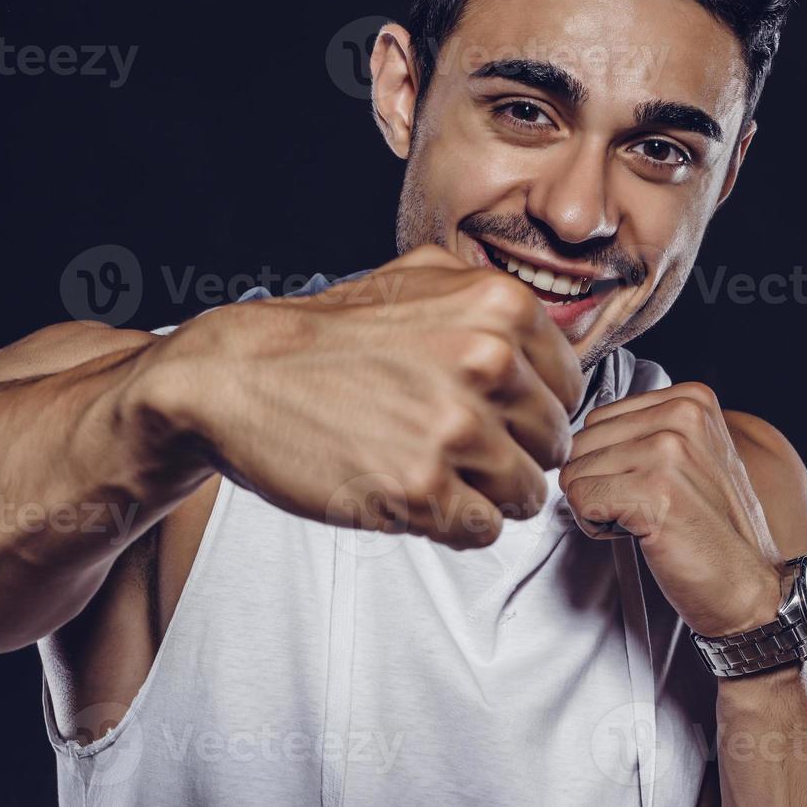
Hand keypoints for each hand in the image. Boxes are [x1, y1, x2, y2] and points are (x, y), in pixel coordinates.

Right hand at [116, 245, 584, 549]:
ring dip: (487, 495)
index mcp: (500, 307)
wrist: (238, 377)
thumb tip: (555, 337)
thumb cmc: (327, 336)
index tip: (496, 416)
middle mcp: (488, 362)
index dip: (532, 409)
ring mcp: (456, 429)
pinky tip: (415, 494)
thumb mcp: (418, 276)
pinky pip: (482, 531)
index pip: (569, 387)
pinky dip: (454, 524)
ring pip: (526, 493)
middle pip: (553, 443)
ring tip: (436, 473)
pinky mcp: (422, 490)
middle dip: (514, 454)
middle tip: (459, 449)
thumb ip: (493, 298)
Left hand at [559, 382, 783, 636]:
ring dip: (598, 507)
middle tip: (645, 509)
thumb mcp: (689, 456)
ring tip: (645, 521)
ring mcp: (668, 451)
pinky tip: (638, 534)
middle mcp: (681, 416)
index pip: (598, 419)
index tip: (651, 487)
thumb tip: (577, 433)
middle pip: (582, 442)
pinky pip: (580, 500)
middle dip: (599, 482)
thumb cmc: (710, 528)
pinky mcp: (652, 491)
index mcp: (691, 400)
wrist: (745, 585)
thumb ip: (643, 430)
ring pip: (576, 472)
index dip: (610, 462)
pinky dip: (596, 527)